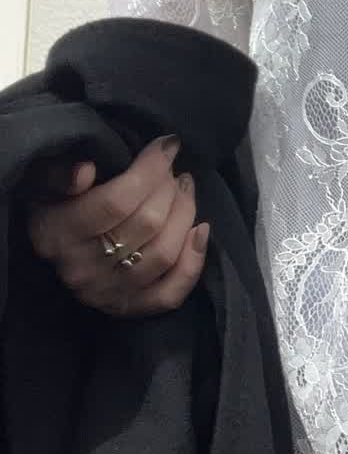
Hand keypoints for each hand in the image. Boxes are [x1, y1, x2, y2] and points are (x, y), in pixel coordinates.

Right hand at [27, 135, 208, 315]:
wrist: (50, 246)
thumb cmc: (53, 204)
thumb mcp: (42, 180)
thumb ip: (58, 173)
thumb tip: (86, 170)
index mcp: (56, 233)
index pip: (117, 201)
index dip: (151, 169)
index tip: (168, 145)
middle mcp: (81, 269)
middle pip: (147, 224)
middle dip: (170, 188)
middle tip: (173, 171)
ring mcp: (106, 293)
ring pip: (164, 253)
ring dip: (186, 214)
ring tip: (185, 190)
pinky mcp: (128, 308)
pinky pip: (171, 293)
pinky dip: (194, 261)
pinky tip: (200, 230)